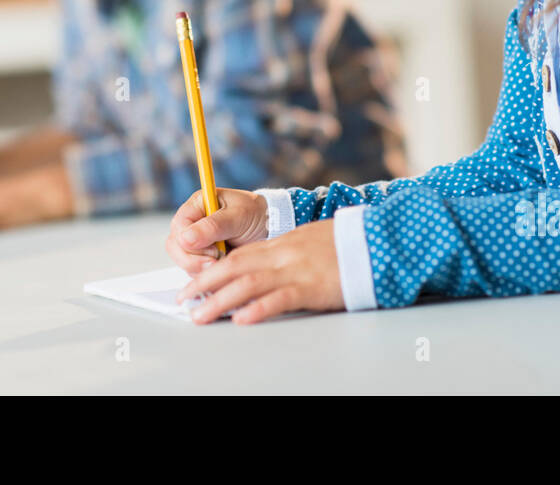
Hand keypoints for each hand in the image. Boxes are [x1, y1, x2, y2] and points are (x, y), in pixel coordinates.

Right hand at [164, 187, 269, 274]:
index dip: (190, 242)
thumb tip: (185, 238)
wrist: (269, 227)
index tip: (213, 250)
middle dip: (194, 259)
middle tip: (217, 261)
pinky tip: (222, 268)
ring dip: (201, 268)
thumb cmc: (255, 214)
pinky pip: (193, 270)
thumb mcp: (238, 216)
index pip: (179, 226)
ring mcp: (193, 241)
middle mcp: (191, 223)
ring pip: (182, 261)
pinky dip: (206, 274)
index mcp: (197, 205)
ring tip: (224, 261)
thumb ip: (213, 226)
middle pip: (175, 246)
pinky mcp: (200, 257)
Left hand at [176, 220, 343, 324]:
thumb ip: (285, 253)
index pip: (237, 256)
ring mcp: (296, 270)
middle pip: (234, 268)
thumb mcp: (308, 241)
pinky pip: (280, 298)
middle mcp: (283, 255)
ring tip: (201, 316)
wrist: (374, 241)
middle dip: (205, 285)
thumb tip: (262, 265)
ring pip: (248, 284)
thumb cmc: (344, 244)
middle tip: (184, 301)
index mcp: (281, 244)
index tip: (193, 284)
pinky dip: (259, 309)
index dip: (211, 270)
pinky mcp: (312, 288)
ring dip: (220, 301)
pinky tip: (243, 319)